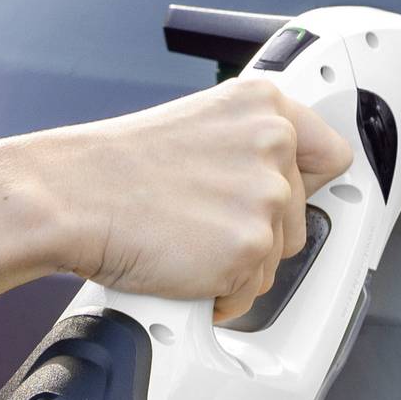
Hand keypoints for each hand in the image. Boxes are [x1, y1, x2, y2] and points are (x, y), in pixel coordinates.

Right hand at [18, 74, 356, 322]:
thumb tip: (273, 181)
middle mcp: (273, 143)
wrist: (70, 195)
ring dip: (236, 263)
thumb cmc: (113, 168)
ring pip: (276, 257)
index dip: (305, 184)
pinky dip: (218, 294)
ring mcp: (264, 196)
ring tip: (184, 239)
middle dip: (256, 230)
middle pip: (299, 216)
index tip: (293, 196)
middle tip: (202, 221)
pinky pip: (250, 292)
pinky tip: (180, 264)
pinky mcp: (249, 247)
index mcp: (263, 105)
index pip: (330, 153)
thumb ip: (246, 146)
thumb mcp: (196, 127)